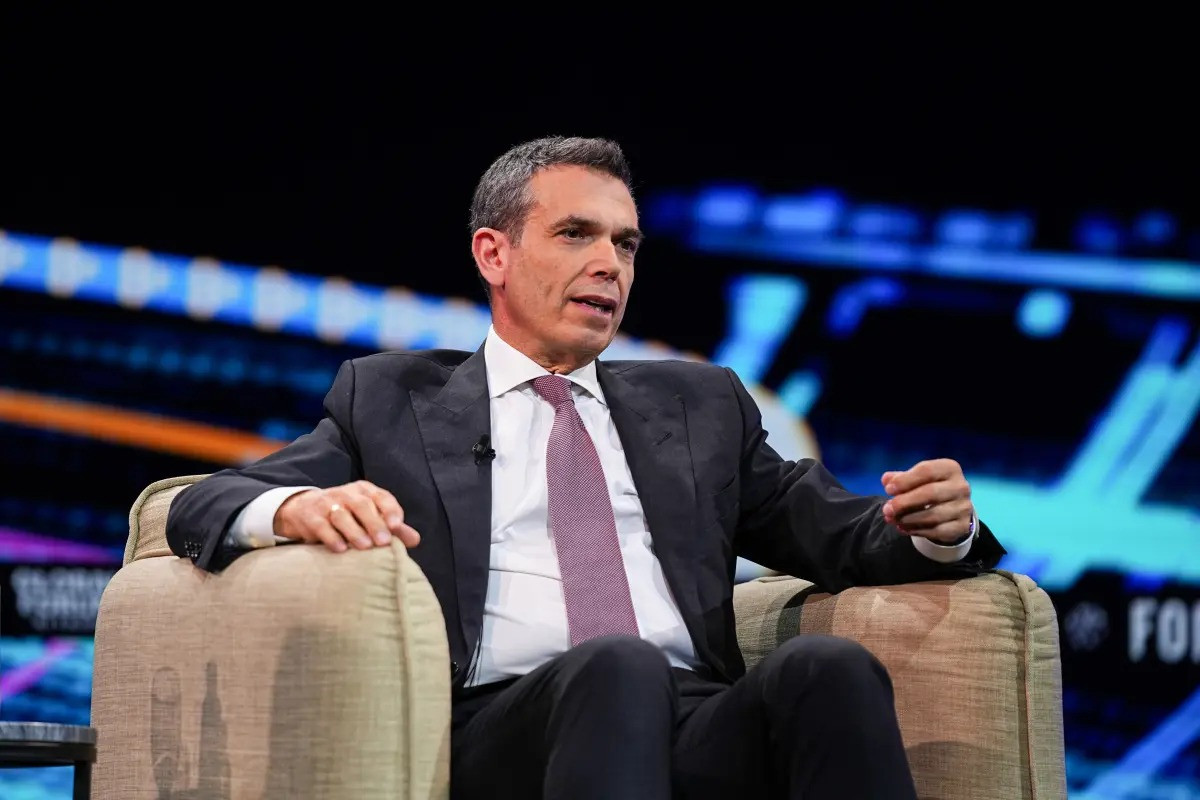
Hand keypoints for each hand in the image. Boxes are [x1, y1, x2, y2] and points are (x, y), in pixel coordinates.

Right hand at [274, 480, 421, 552]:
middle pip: (362, 505)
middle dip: (374, 523)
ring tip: (365, 547)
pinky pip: (321, 526)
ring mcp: (327, 504)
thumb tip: (415, 539)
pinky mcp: (311, 517)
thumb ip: (392, 528)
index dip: (390, 510)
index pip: (381, 497)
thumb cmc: (347, 516)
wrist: (303, 510)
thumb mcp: (369, 517)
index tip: (398, 526)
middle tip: (384, 542)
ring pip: (341, 515)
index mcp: (364, 491)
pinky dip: (331, 537)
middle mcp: (346, 494)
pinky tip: (340, 549)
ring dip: (354, 531)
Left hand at [880, 459, 973, 544]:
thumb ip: (901, 478)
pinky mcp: (962, 526)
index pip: (926, 470)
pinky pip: (937, 531)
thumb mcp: (916, 479)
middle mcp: (961, 486)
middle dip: (905, 502)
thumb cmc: (930, 487)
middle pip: (930, 493)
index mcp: (950, 468)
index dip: (905, 480)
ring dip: (908, 519)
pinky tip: (903, 528)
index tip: (888, 489)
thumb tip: (886, 479)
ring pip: (933, 515)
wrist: (953, 507)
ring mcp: (964, 507)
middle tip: (887, 508)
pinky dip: (917, 530)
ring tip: (893, 519)